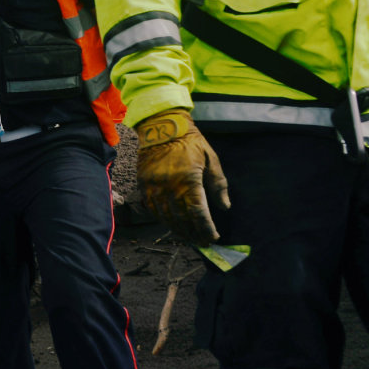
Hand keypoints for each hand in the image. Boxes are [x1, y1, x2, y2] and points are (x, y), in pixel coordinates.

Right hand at [135, 108, 230, 243]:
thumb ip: (219, 185)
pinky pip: (152, 209)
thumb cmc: (190, 142)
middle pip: (182, 219)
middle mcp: (169, 187)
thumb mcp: (211, 159)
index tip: (213, 237)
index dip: (206, 229)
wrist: (161, 126)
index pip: (198, 214)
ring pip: (166, 217)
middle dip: (194, 233)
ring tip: (188, 237)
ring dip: (178, 230)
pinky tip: (171, 224)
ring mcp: (154, 187)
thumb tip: (224, 207)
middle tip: (202, 241)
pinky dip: (162, 219)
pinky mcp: (143, 185)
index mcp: (189, 181)